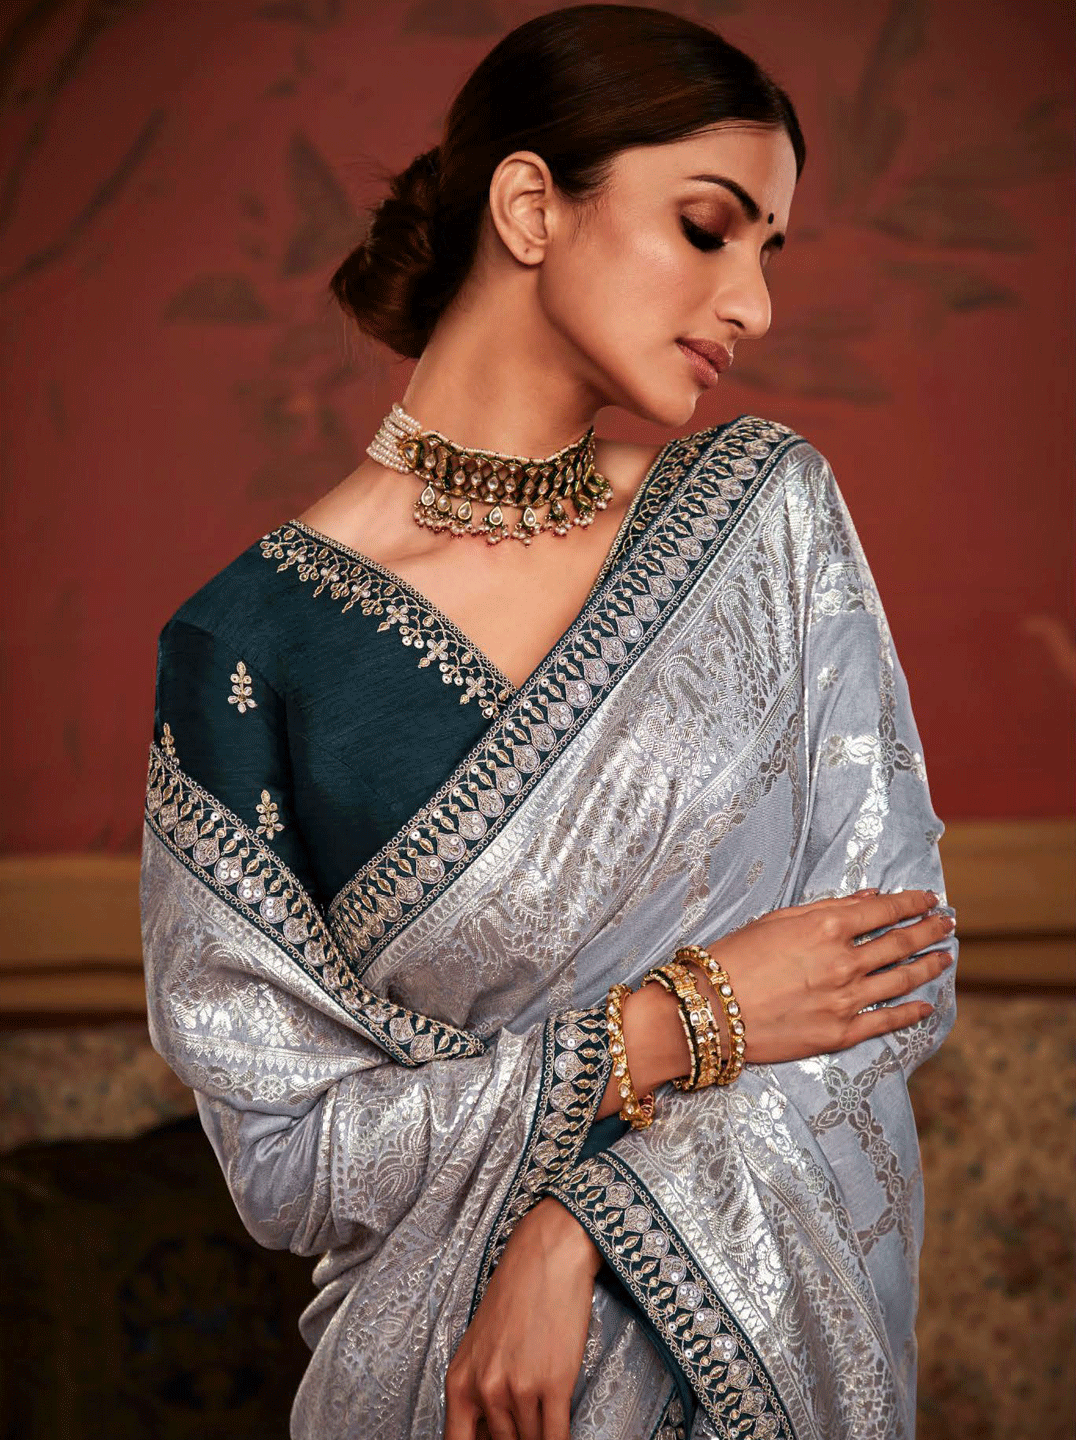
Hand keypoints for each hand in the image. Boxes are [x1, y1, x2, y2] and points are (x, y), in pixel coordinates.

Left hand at [443, 1196, 601, 1439]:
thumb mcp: (480, 1345)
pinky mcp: (553, 1383)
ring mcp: (519, 1388)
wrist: (546, 1256)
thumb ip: (478, 1391)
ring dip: (539, 1437)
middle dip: (516, 1439)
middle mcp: (485, 1389)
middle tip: (527, 1425)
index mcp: (460, 1380)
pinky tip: (561, 1436)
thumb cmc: (515, 1294)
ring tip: (544, 1420)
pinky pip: (556, 1437)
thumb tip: (486, 1433)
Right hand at [698, 888, 953, 1063]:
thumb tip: (870, 899)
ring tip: (945, 957)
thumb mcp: (778, 919)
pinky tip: (926, 1005)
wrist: (709, 1009)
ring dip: (930, 966)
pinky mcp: (841, 1032)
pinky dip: (912, 1012)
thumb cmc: (735, 956)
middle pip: (902, 942)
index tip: (930, 899)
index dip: (914, 903)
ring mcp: (846, 1000)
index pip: (886, 911)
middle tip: (947, 924)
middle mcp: (845, 962)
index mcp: (828, 927)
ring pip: (903, 979)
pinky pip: (887, 1021)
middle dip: (930, 930)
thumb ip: (829, 908)